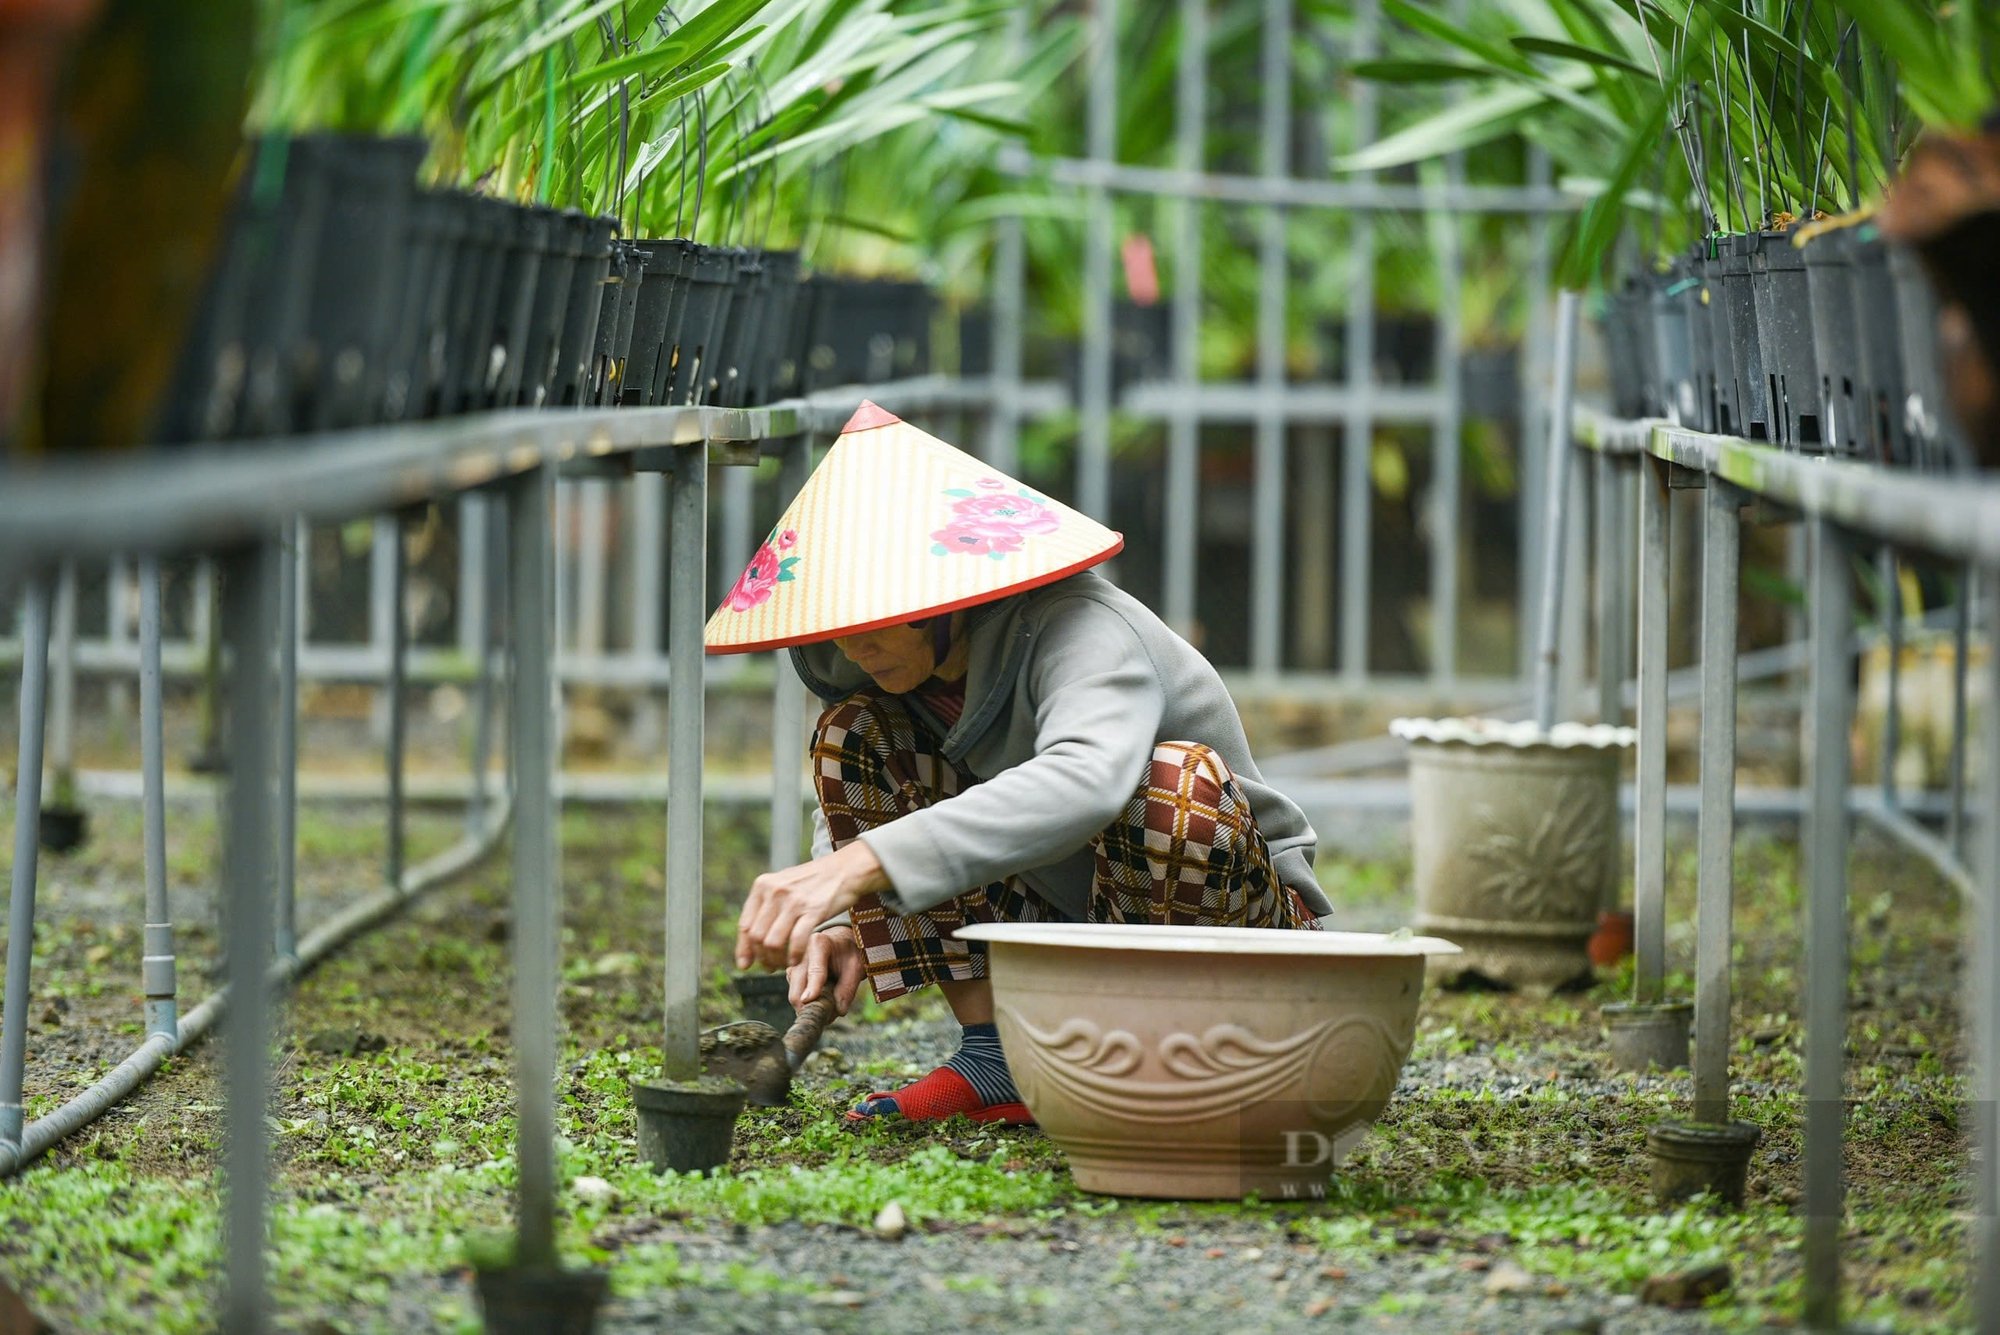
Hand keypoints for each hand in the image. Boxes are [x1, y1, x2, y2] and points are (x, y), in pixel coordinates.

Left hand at [734, 840, 888, 970]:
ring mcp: (794, 901)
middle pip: (757, 937)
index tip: (746, 965)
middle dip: (762, 957)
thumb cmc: (815, 881)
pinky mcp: (814, 910)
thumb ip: (766, 906)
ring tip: (784, 964)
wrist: (846, 868)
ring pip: (772, 942)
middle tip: (770, 967)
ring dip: (776, 960)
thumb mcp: (784, 884)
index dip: (744, 949)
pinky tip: (797, 961)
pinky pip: (796, 942)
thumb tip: (750, 939)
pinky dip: (794, 957)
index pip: (745, 925)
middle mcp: (775, 891)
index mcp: (763, 885)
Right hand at [787, 928, 865, 1016]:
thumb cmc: (850, 952)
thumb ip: (848, 987)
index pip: (815, 970)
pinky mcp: (792, 978)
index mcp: (819, 944)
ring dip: (810, 1007)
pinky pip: (796, 996)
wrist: (841, 943)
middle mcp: (802, 956)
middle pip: (798, 988)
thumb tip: (838, 1011)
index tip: (808, 1000)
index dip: (812, 987)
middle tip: (831, 1015)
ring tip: (831, 1003)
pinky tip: (822, 998)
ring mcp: (794, 967)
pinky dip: (808, 1005)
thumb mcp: (856, 967)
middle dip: (811, 1006)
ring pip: (795, 995)